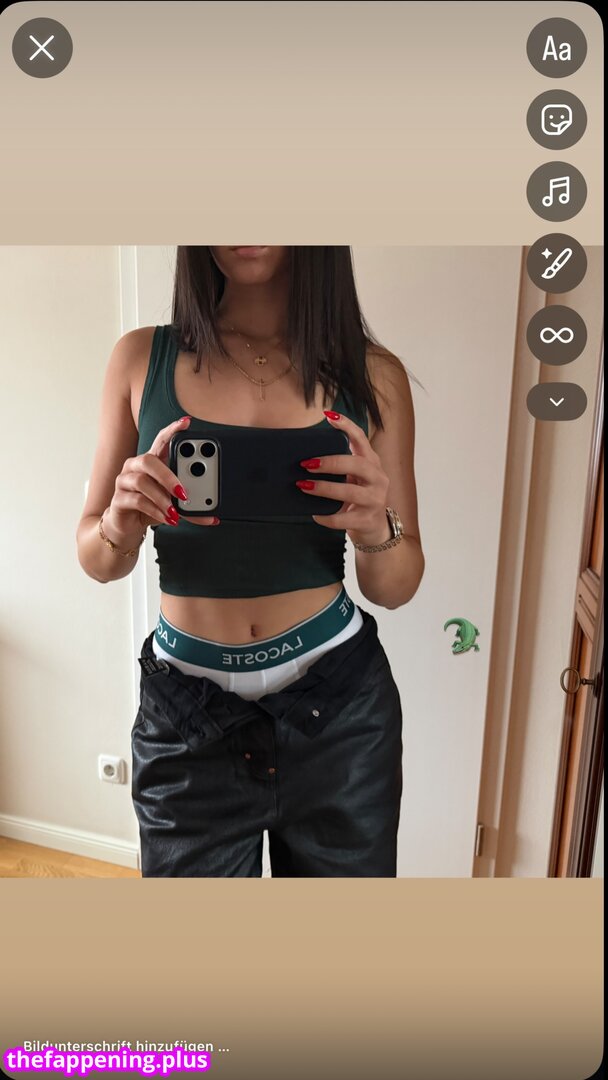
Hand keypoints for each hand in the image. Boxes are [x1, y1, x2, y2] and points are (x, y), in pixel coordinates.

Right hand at [105, 416, 219, 539]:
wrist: (129, 526)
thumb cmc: (152, 507)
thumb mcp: (174, 504)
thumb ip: (190, 506)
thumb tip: (214, 517)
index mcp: (151, 461)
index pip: (161, 440)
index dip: (172, 430)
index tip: (186, 423)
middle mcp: (136, 466)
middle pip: (148, 460)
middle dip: (168, 475)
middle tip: (183, 492)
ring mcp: (124, 481)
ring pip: (142, 482)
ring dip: (162, 498)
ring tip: (175, 511)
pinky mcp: (118, 499)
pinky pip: (137, 501)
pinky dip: (155, 510)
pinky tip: (167, 518)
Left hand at [296, 410, 391, 545]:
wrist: (375, 528)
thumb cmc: (357, 497)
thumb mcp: (354, 477)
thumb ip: (340, 465)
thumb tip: (304, 457)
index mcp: (372, 463)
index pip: (362, 439)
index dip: (347, 426)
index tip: (329, 415)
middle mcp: (378, 478)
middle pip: (358, 464)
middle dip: (331, 463)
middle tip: (306, 464)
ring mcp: (375, 500)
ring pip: (350, 492)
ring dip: (324, 488)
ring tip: (304, 486)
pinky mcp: (366, 520)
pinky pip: (343, 518)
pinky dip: (326, 516)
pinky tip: (315, 514)